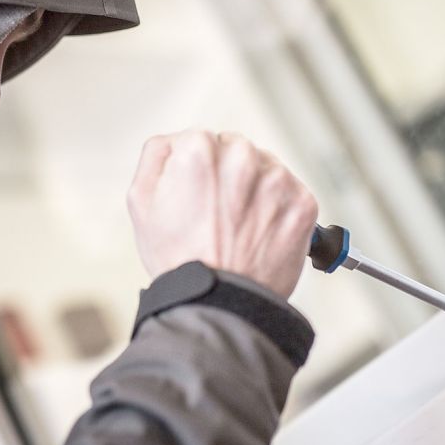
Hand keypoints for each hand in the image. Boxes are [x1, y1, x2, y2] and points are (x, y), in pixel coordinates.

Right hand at [127, 129, 318, 298]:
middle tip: (219, 215)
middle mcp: (242, 157)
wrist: (219, 304)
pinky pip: (291, 194)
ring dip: (256, 190)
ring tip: (240, 227)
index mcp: (200, 150)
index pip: (204, 140)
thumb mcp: (141, 201)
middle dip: (229, 175)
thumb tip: (175, 140)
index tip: (199, 196)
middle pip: (237, 150)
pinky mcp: (303, 203)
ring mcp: (277, 180)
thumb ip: (156, 155)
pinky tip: (260, 233)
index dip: (198, 170)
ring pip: (266, 170)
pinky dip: (280, 210)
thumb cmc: (180, 259)